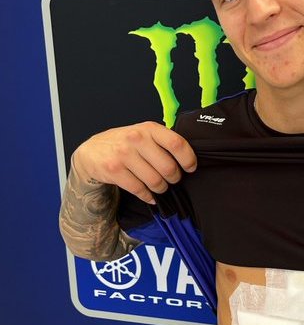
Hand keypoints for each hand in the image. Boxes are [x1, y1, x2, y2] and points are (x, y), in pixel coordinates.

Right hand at [72, 122, 196, 203]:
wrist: (92, 151)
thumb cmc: (126, 143)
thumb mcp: (144, 133)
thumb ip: (163, 141)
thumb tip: (188, 159)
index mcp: (149, 128)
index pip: (177, 143)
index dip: (188, 159)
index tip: (190, 167)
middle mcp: (136, 138)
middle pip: (168, 167)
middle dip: (174, 178)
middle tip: (172, 179)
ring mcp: (123, 154)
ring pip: (155, 181)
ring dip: (161, 188)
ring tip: (160, 186)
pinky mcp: (113, 170)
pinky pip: (139, 189)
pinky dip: (148, 196)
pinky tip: (149, 195)